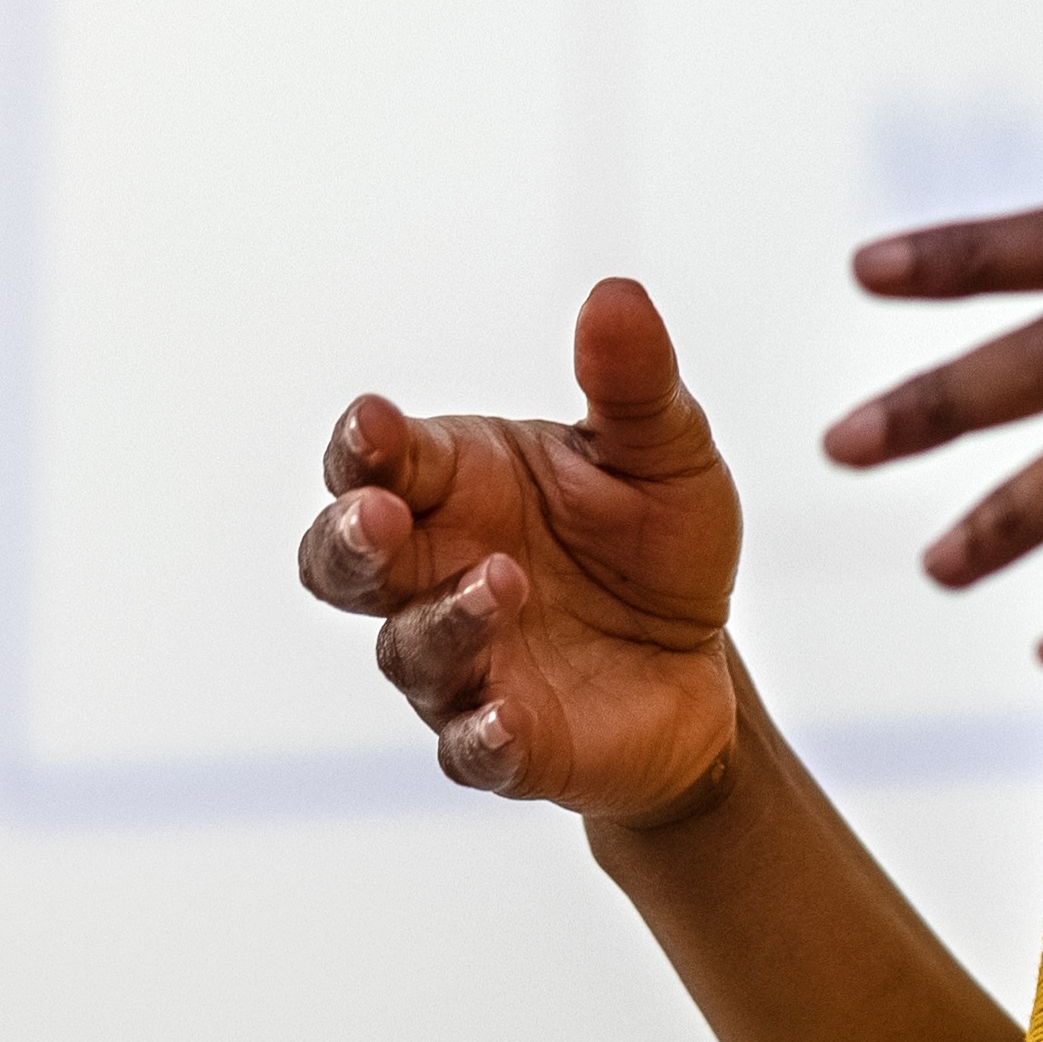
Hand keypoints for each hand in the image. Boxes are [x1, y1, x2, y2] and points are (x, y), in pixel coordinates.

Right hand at [306, 276, 748, 820]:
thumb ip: (633, 382)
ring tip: (505, 582)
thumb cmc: (652, 541)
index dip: (363, 444)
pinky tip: (506, 714)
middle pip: (341, 562)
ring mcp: (460, 663)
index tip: (375, 424)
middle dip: (347, 539)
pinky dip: (482, 733)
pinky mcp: (507, 744)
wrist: (701, 659)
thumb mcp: (664, 451)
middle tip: (376, 516)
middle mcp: (431, 575)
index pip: (373, 461)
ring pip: (409, 649)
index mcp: (450, 487)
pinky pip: (471, 748)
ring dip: (446, 618)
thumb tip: (617, 294)